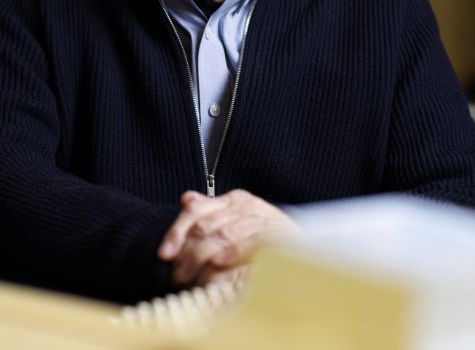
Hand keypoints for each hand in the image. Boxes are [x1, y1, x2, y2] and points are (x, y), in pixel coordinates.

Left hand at [158, 190, 299, 287]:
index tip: (163, 254)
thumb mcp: (235, 220)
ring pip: (225, 233)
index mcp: (233, 200)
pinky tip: (219, 264)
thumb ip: (210, 211)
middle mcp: (246, 205)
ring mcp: (263, 218)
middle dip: (187, 252)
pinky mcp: (279, 234)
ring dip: (204, 256)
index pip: (196, 211)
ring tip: (191, 277)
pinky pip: (252, 242)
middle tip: (176, 274)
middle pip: (207, 224)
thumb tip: (186, 198)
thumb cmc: (267, 236)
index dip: (176, 231)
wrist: (310, 245)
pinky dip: (234, 252)